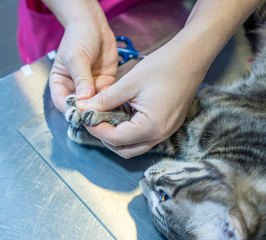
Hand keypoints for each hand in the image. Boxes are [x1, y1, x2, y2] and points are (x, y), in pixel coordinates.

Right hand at [49, 15, 117, 111]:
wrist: (94, 25)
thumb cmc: (78, 39)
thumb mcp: (76, 58)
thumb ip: (81, 79)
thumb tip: (84, 100)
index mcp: (60, 84)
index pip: (63, 102)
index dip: (71, 110)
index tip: (81, 115)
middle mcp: (74, 89)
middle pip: (79, 107)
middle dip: (88, 113)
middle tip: (98, 119)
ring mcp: (90, 87)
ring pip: (95, 104)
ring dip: (102, 110)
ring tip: (110, 116)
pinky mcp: (105, 84)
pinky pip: (109, 97)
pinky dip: (113, 103)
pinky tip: (119, 108)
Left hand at [76, 34, 209, 157]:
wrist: (191, 57)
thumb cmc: (162, 67)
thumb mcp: (129, 83)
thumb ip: (105, 99)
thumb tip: (84, 108)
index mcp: (151, 127)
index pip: (115, 139)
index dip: (96, 129)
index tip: (85, 116)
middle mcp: (160, 135)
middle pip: (124, 150)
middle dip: (105, 137)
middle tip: (94, 119)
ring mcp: (165, 132)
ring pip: (134, 146)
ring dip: (116, 136)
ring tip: (105, 116)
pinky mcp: (166, 125)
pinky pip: (143, 137)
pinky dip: (128, 131)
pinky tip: (121, 114)